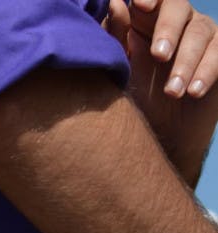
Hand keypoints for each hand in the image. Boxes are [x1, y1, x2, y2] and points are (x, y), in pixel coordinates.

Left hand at [105, 0, 217, 183]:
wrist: (163, 130)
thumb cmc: (137, 94)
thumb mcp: (123, 69)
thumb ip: (117, 37)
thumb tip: (115, 2)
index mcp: (148, 17)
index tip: (141, 6)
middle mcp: (177, 18)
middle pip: (177, 7)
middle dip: (168, 30)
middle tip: (159, 56)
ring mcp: (200, 32)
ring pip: (198, 33)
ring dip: (185, 63)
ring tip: (172, 92)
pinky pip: (217, 54)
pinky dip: (206, 73)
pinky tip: (194, 91)